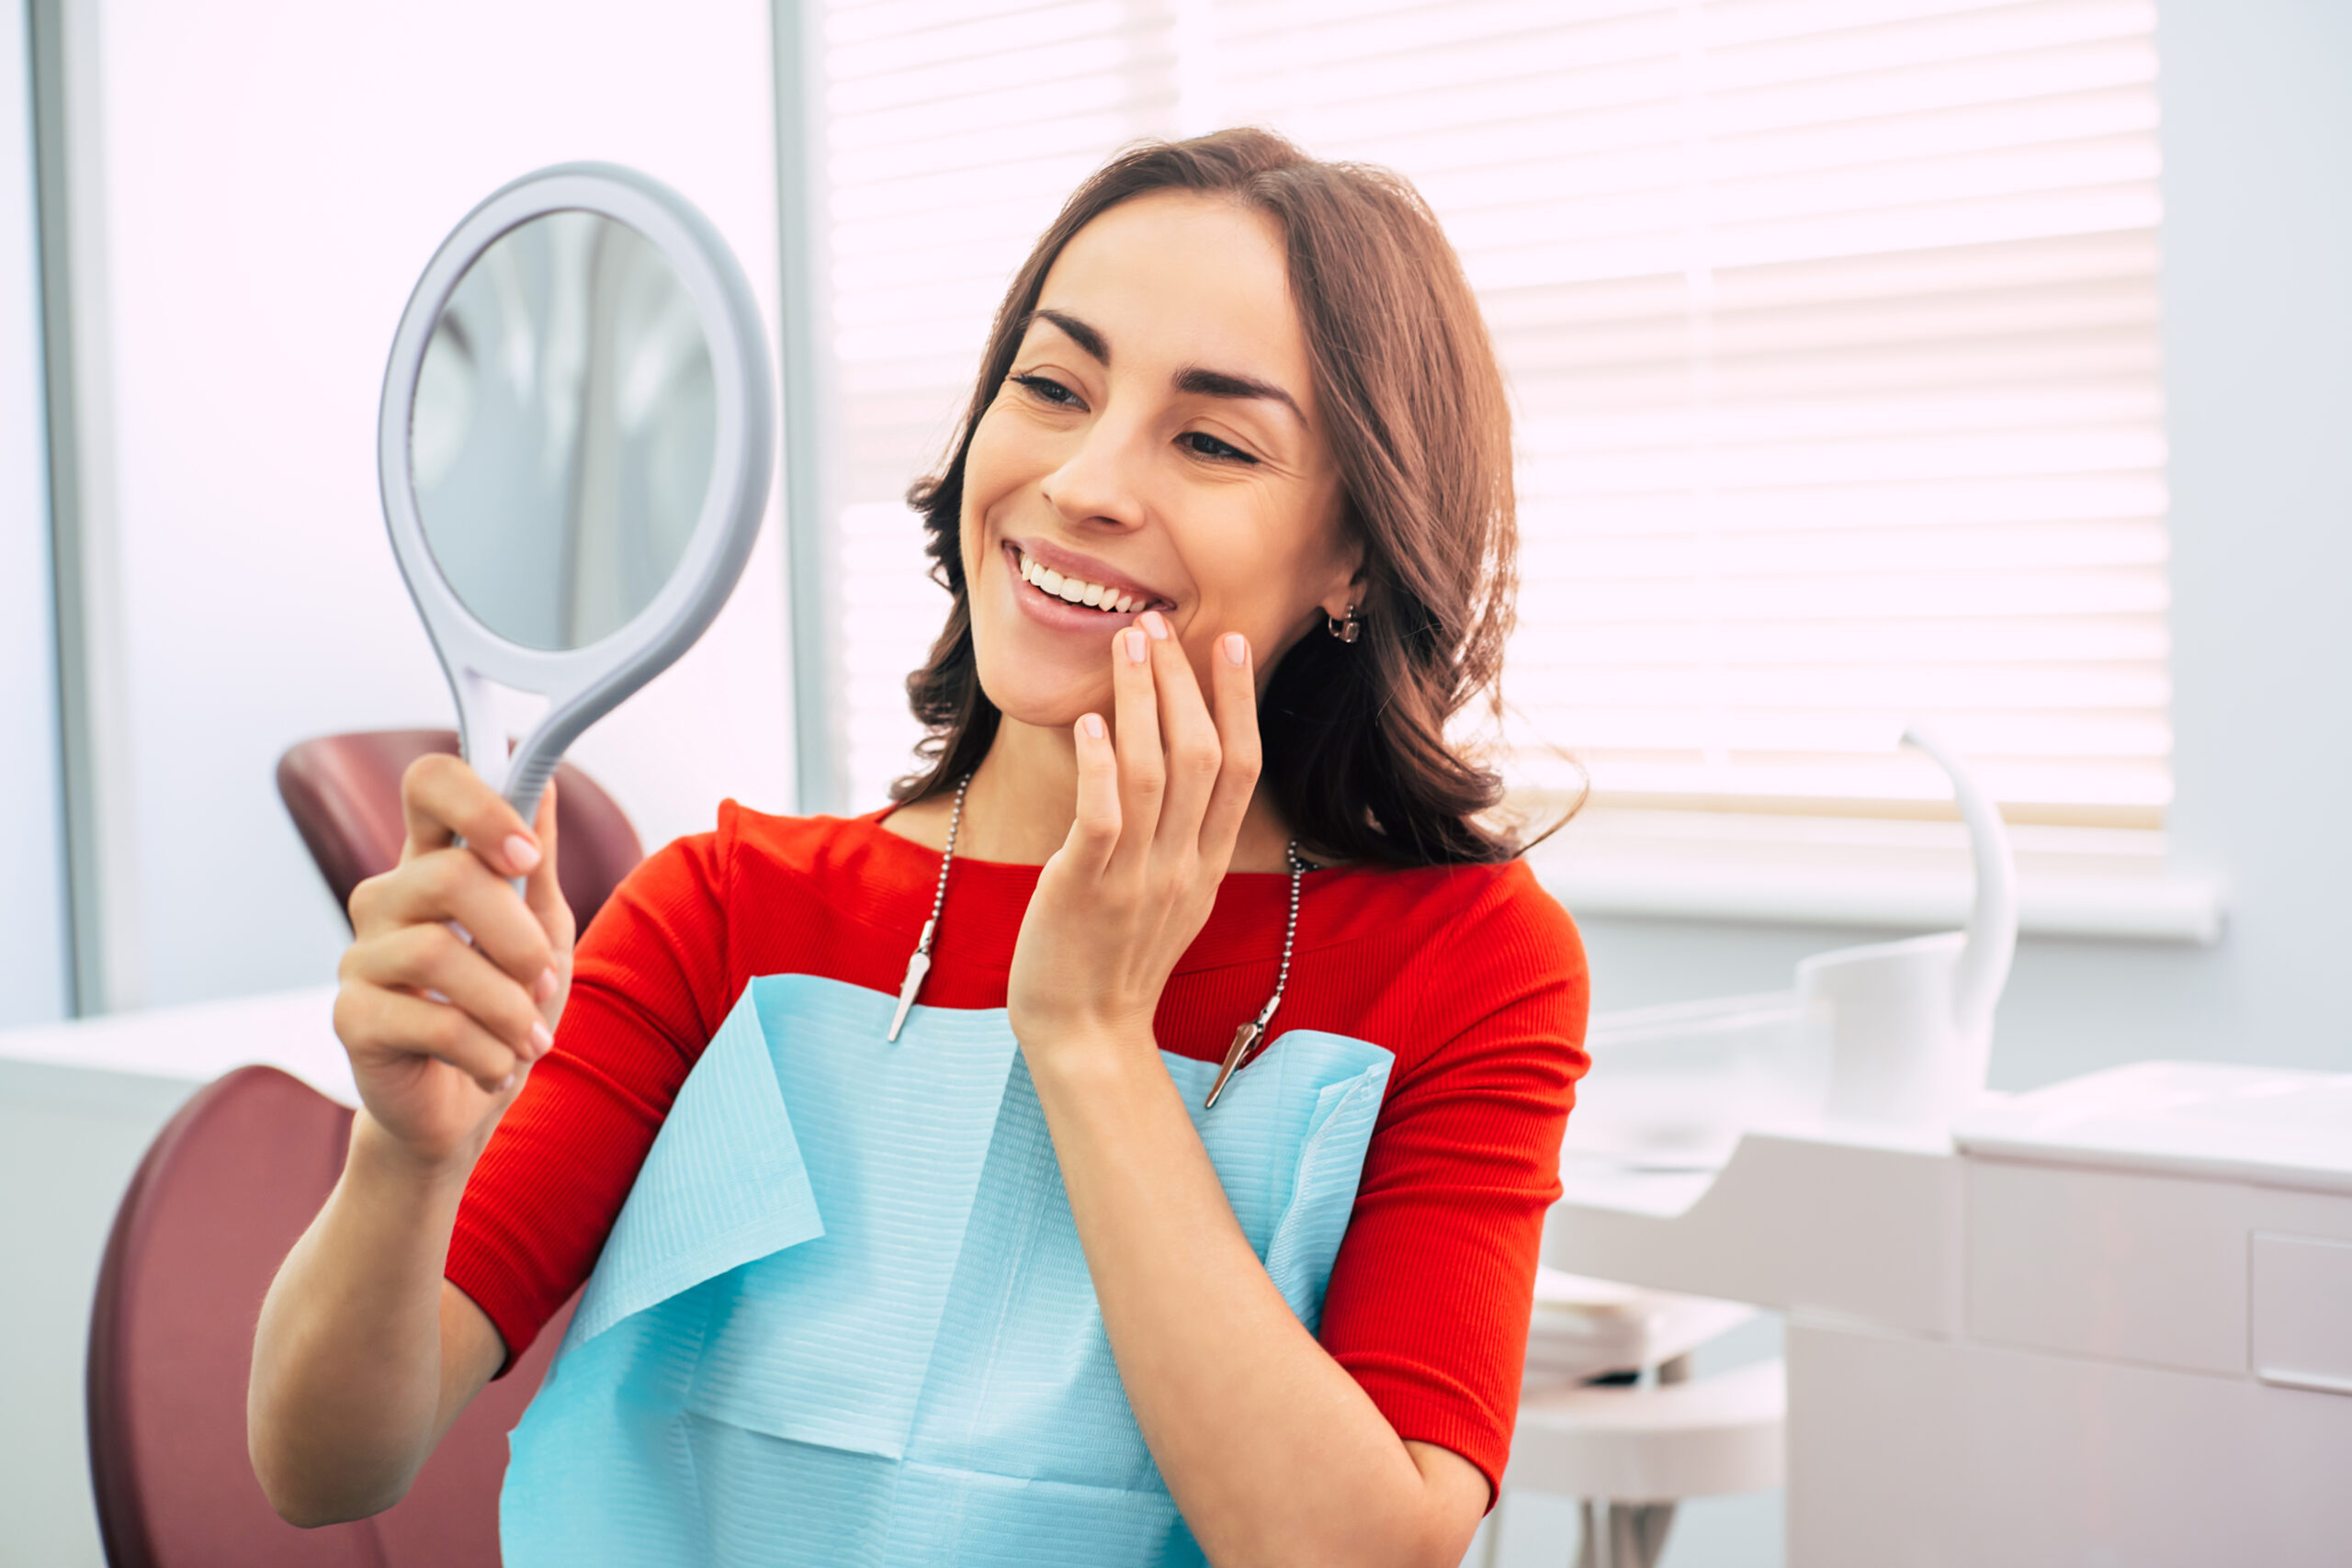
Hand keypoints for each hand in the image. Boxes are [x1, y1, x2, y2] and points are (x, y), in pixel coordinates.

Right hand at [331, 755, 574, 1172]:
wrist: (468, 1107)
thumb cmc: (506, 1005)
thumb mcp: (542, 927)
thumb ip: (537, 862)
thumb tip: (543, 783)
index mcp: (434, 862)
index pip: (429, 785)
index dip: (479, 805)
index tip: (527, 856)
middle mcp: (387, 898)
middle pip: (448, 875)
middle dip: (518, 936)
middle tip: (545, 980)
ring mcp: (361, 956)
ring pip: (437, 953)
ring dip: (508, 1005)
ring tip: (529, 1038)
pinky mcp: (351, 1018)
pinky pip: (430, 1023)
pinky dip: (487, 1052)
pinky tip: (499, 1067)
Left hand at [1007, 612, 1260, 1065]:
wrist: (1085, 1033)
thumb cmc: (1114, 959)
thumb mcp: (1171, 896)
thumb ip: (1182, 838)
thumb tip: (1175, 769)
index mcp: (1208, 864)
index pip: (1241, 768)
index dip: (1239, 701)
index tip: (1232, 644)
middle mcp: (1184, 865)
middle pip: (1202, 755)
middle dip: (1184, 682)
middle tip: (1160, 623)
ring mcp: (1138, 877)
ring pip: (1156, 772)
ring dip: (1143, 700)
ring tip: (1129, 644)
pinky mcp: (1088, 888)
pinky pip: (1105, 816)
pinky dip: (1103, 764)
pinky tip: (1094, 721)